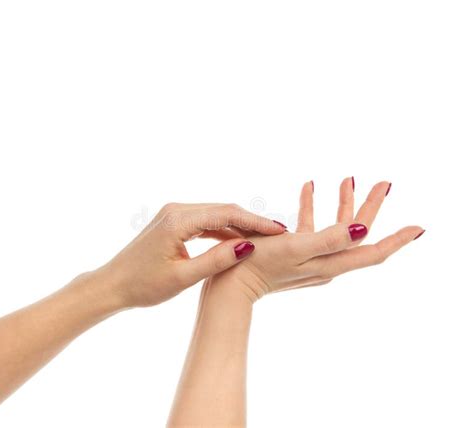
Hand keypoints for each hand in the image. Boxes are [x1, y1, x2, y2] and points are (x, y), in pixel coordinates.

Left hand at [93, 203, 285, 307]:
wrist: (113, 284)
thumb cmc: (143, 285)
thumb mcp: (182, 278)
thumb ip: (216, 261)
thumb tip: (247, 246)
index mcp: (178, 220)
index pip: (226, 214)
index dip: (255, 222)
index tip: (279, 231)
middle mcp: (177, 210)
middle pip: (224, 210)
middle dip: (251, 221)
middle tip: (278, 235)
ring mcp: (174, 214)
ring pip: (216, 215)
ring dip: (239, 226)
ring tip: (264, 239)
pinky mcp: (174, 222)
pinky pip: (205, 222)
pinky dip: (223, 231)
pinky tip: (238, 241)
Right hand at [215, 178, 423, 301]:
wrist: (230, 286)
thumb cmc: (258, 265)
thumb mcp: (296, 249)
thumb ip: (329, 239)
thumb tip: (364, 230)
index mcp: (331, 263)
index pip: (373, 252)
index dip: (397, 240)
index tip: (419, 227)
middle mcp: (326, 262)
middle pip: (358, 234)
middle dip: (371, 207)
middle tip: (384, 184)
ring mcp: (310, 258)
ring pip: (335, 228)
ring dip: (343, 204)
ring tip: (348, 179)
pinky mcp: (294, 252)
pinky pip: (310, 227)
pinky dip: (313, 208)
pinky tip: (309, 189)